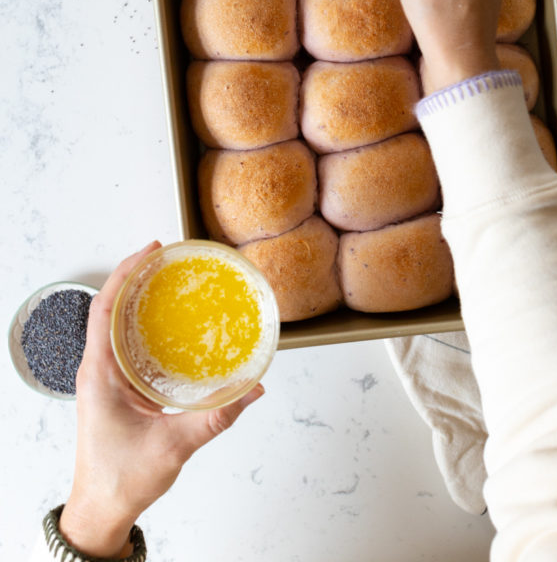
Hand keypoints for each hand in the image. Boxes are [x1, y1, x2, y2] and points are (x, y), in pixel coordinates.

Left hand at [59, 242, 263, 558]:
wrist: (101, 511)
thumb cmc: (122, 479)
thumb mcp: (172, 447)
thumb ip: (215, 418)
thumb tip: (253, 389)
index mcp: (99, 374)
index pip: (104, 308)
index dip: (125, 273)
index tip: (151, 251)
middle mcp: (98, 370)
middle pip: (109, 308)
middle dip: (135, 277)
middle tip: (167, 257)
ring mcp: (105, 379)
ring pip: (116, 325)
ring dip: (138, 299)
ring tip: (168, 280)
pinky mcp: (117, 390)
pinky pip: (125, 345)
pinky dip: (142, 325)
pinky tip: (170, 324)